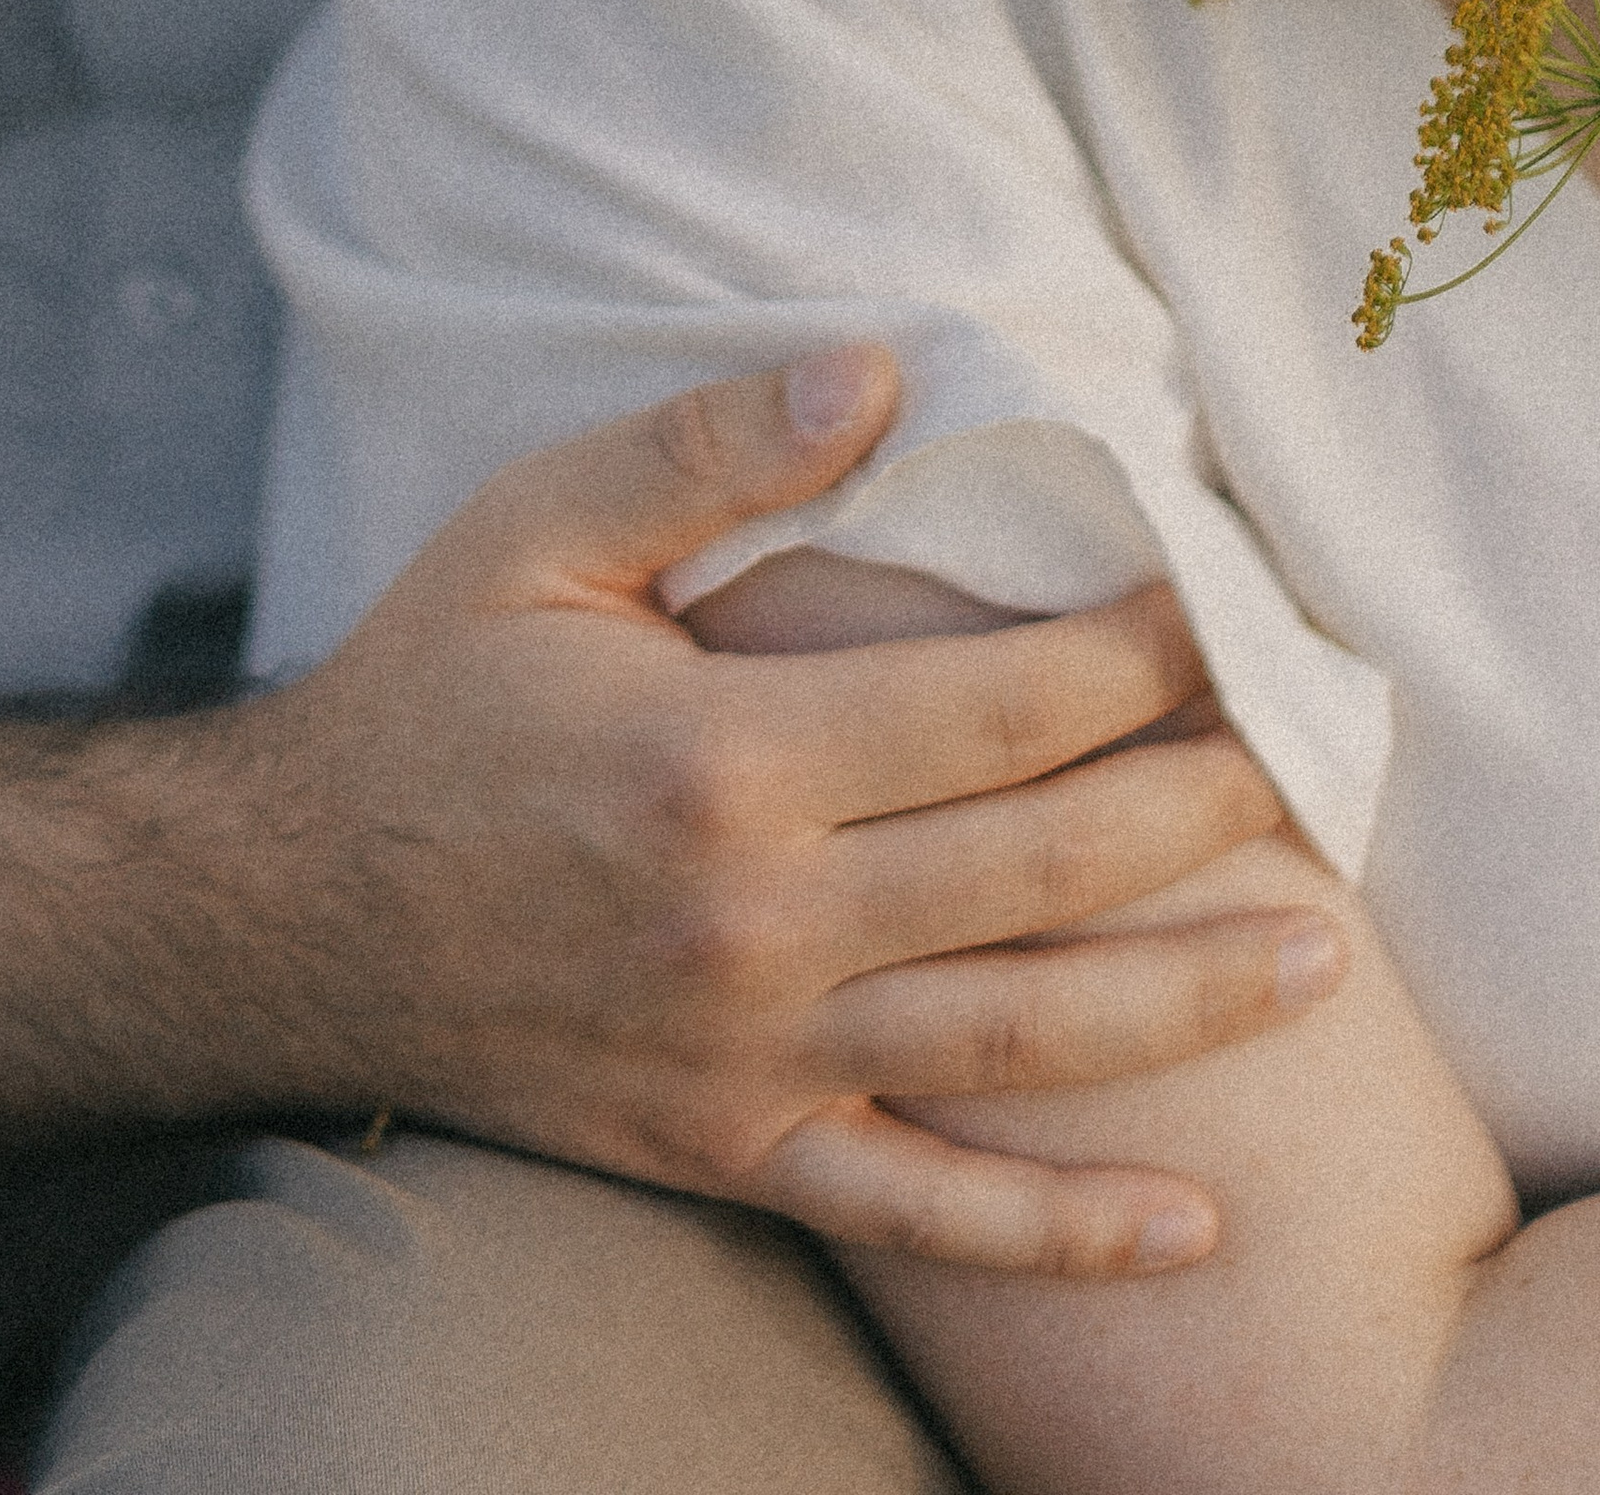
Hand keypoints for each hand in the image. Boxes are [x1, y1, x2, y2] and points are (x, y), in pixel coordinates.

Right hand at [224, 351, 1342, 1275]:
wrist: (282, 913)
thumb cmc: (422, 694)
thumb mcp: (531, 528)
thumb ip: (703, 447)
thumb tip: (875, 366)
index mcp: (717, 757)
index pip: (989, 707)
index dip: (1125, 657)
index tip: (1208, 610)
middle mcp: (754, 920)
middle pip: (1038, 865)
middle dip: (1193, 806)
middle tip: (1295, 759)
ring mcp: (748, 1054)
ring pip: (1019, 1040)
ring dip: (1185, 1000)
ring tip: (1316, 955)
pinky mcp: (729, 1149)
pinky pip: (921, 1214)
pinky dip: (1061, 1233)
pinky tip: (1191, 1223)